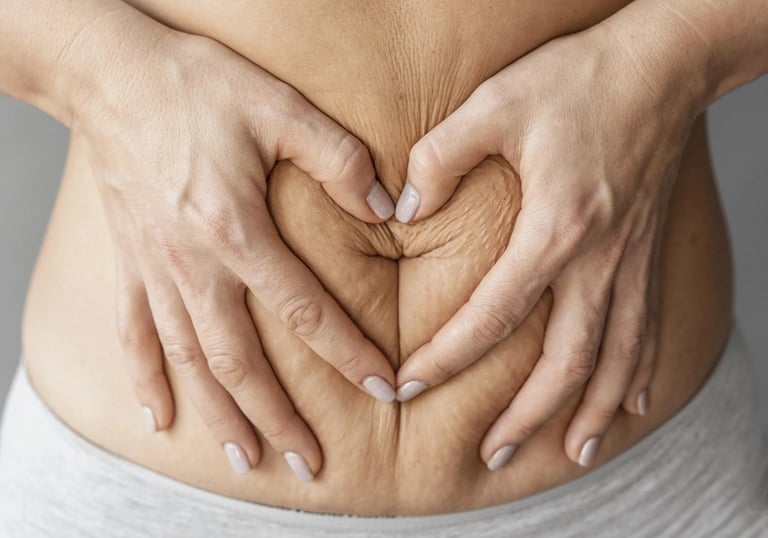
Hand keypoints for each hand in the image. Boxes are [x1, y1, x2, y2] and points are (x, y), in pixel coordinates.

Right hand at [73, 24, 396, 480]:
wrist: (109, 73)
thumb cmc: (193, 85)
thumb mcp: (277, 106)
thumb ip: (337, 157)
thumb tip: (385, 204)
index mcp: (235, 231)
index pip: (305, 311)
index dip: (349, 354)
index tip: (384, 388)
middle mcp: (192, 265)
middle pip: (241, 361)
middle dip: (280, 417)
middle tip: (309, 463)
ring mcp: (154, 270)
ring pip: (190, 361)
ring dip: (220, 415)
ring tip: (247, 458)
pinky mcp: (128, 262)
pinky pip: (132, 334)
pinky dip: (145, 379)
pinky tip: (157, 417)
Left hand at [393, 23, 701, 467]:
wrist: (662, 63)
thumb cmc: (580, 79)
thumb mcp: (496, 103)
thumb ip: (440, 157)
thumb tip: (407, 209)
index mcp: (555, 229)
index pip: (493, 315)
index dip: (447, 357)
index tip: (411, 385)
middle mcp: (599, 259)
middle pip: (565, 362)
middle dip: (526, 416)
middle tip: (492, 455)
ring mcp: (631, 260)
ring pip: (615, 358)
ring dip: (589, 412)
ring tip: (571, 454)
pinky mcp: (649, 251)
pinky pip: (650, 327)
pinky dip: (639, 372)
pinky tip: (630, 403)